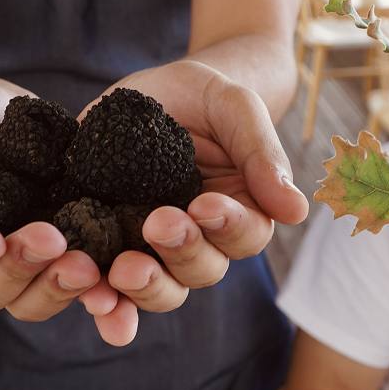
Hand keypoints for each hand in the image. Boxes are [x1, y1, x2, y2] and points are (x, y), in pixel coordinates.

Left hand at [81, 60, 308, 339]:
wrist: (157, 91)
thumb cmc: (207, 99)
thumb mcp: (235, 108)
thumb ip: (261, 153)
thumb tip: (297, 211)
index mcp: (238, 211)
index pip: (245, 235)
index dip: (228, 227)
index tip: (205, 205)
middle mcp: (199, 238)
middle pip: (201, 270)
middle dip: (181, 253)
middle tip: (158, 224)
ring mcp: (151, 244)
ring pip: (159, 288)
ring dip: (142, 288)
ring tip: (120, 272)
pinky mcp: (110, 239)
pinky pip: (109, 282)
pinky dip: (102, 298)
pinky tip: (91, 293)